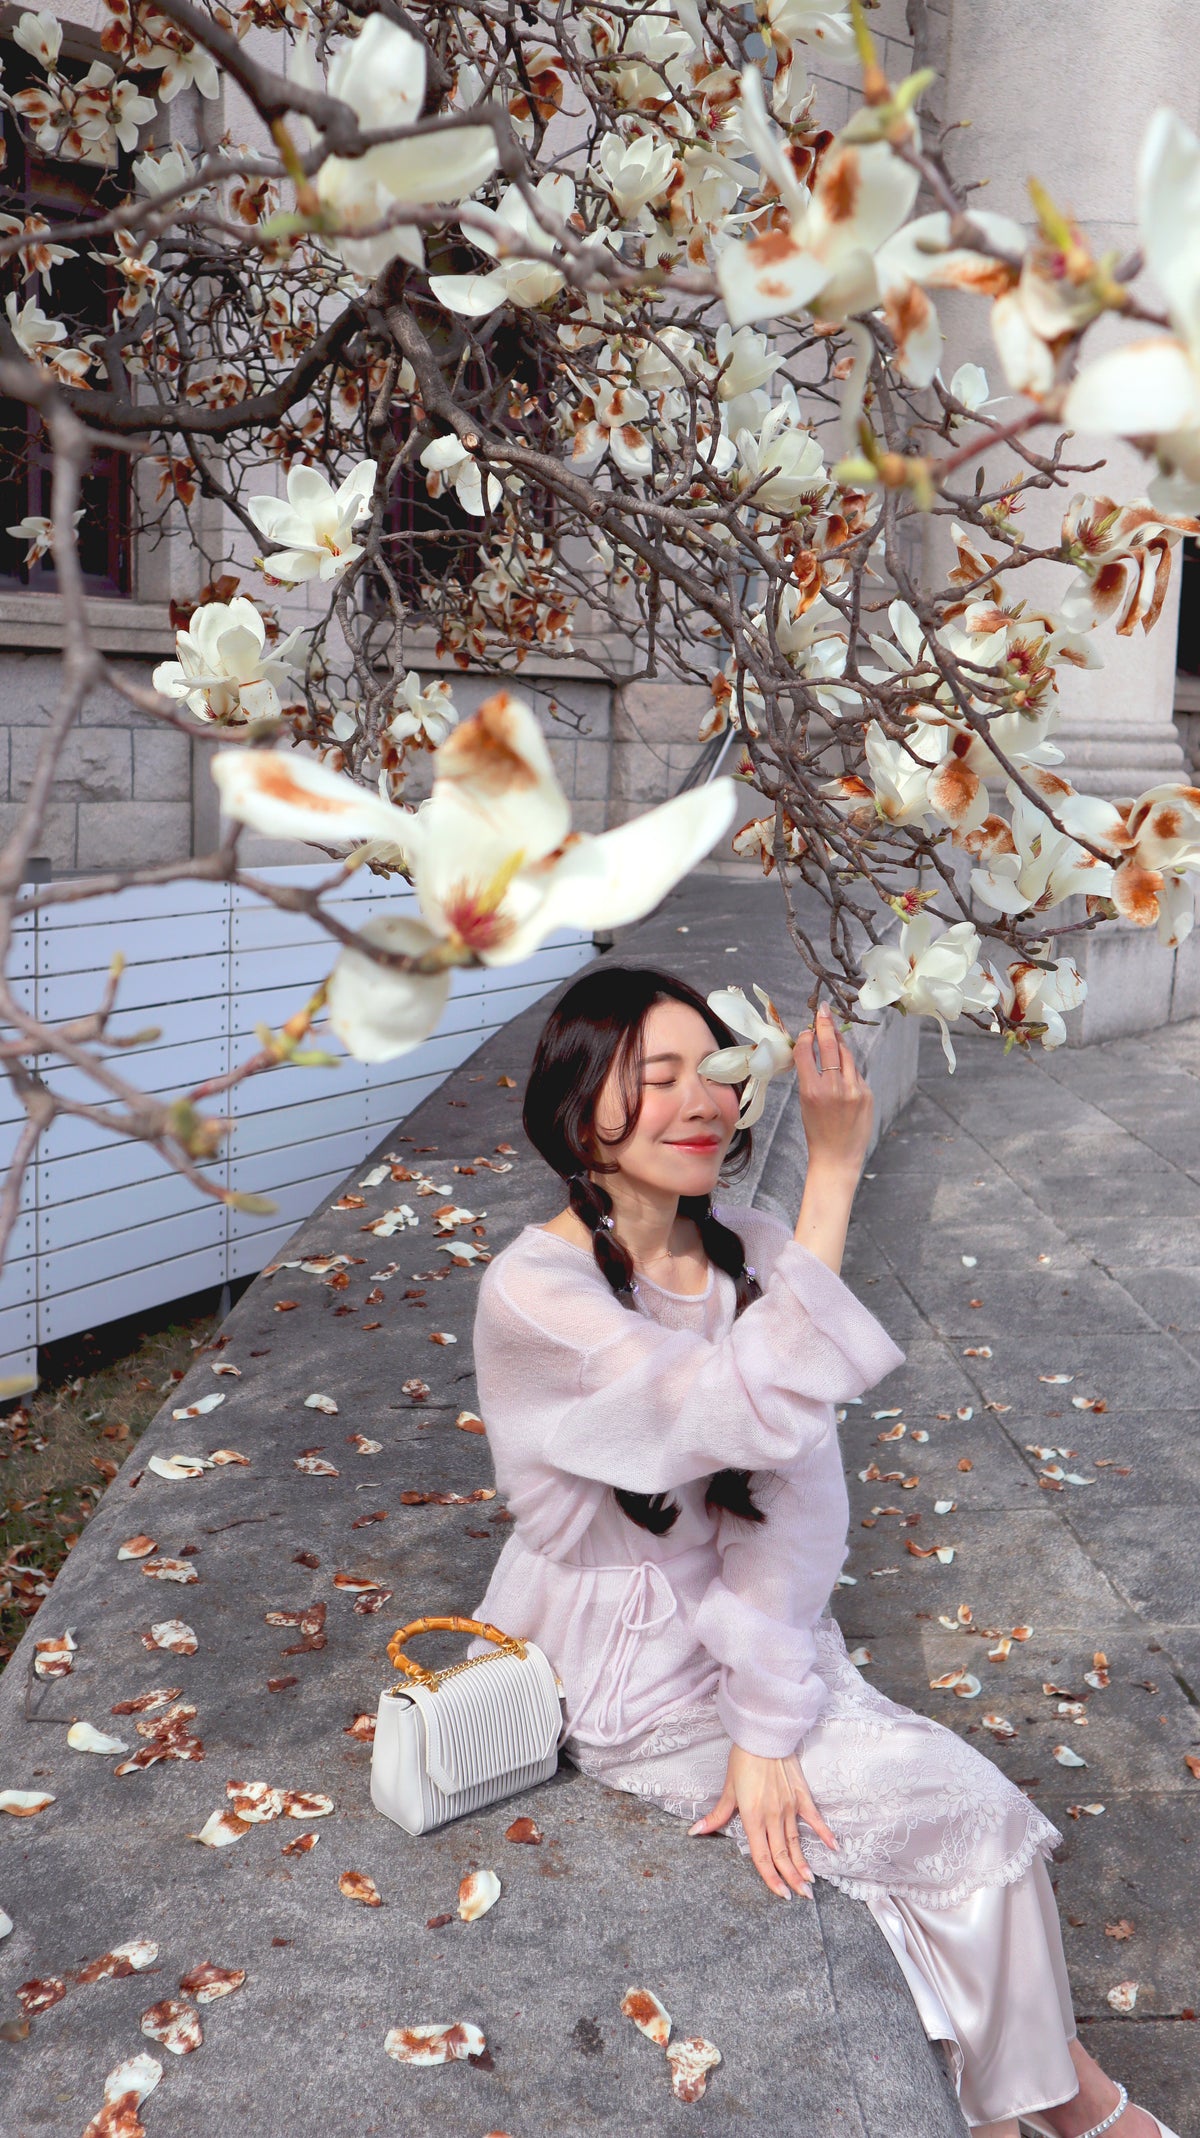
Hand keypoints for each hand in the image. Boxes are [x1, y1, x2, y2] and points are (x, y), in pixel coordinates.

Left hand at [686, 1744, 838, 1898]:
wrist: (763, 1735)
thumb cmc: (742, 1760)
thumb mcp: (727, 1789)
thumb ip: (717, 1816)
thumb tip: (695, 1832)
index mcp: (752, 1817)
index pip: (761, 1856)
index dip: (771, 1878)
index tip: (781, 1894)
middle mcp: (772, 1816)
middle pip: (782, 1854)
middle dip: (791, 1878)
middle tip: (802, 1897)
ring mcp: (789, 1807)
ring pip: (796, 1842)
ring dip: (804, 1864)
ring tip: (810, 1883)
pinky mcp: (801, 1795)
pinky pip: (814, 1818)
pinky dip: (824, 1833)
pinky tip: (834, 1847)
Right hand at [793, 1003, 873, 1180]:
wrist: (837, 1158)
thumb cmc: (817, 1132)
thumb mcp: (805, 1103)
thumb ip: (811, 1076)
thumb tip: (816, 1048)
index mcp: (811, 1090)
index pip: (806, 1051)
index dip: (805, 1037)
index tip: (806, 1030)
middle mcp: (834, 1087)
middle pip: (830, 1045)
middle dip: (825, 1025)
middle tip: (822, 1011)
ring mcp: (853, 1090)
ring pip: (846, 1055)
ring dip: (839, 1041)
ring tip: (834, 1032)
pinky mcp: (867, 1094)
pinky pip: (856, 1073)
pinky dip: (848, 1067)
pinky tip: (843, 1069)